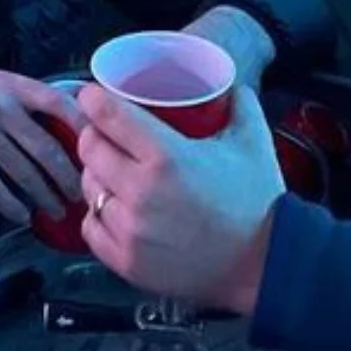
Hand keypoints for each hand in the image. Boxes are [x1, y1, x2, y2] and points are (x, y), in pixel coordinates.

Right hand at [0, 68, 85, 224]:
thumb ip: (33, 98)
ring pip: (24, 173)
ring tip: (58, 211)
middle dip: (69, 177)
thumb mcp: (2, 81)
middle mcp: (1, 110)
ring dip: (45, 197)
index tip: (103, 149)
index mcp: (15, 87)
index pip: (59, 104)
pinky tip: (24, 216)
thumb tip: (78, 122)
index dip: (85, 127)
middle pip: (46, 149)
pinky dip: (11, 206)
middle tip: (83, 194)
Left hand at [75, 80, 284, 314]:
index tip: (92, 96)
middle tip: (107, 134)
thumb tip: (228, 84)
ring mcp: (129, 230)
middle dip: (95, 134)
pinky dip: (98, 215)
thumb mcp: (253, 144)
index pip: (108, 115)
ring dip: (97, 175)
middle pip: (89, 148)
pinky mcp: (125, 260)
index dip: (93, 99)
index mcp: (166, 157)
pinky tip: (115, 209)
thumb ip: (241, 105)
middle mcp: (140, 193)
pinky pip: (91, 227)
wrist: (262, 266)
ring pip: (88, 186)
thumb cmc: (257, 205)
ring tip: (114, 172)